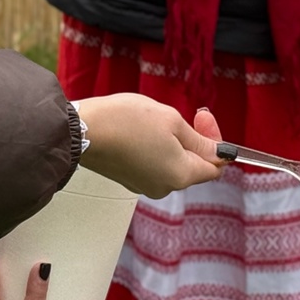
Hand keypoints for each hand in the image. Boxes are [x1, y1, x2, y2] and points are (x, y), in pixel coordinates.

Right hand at [75, 94, 225, 197]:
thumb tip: (218, 153)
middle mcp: (165, 187)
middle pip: (194, 166)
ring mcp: (145, 185)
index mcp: (181, 176)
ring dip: (175, 142)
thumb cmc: (124, 122)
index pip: (215, 167)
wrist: (81, 129)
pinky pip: (154, 165)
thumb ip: (199, 140)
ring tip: (160, 119)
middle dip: (196, 139)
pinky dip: (157, 149)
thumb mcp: (172, 121)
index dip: (216, 143)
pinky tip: (144, 130)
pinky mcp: (130, 179)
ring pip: (173, 164)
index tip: (205, 119)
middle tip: (191, 113)